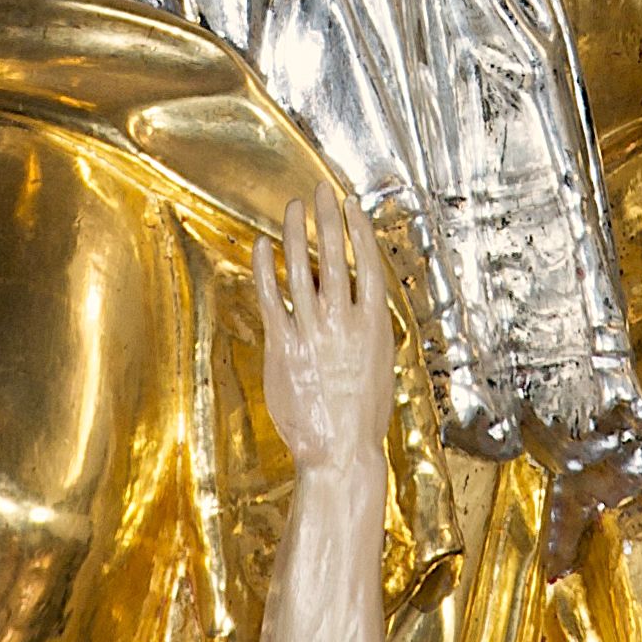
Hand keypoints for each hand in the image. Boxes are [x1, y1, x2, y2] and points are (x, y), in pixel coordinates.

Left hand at [256, 180, 395, 481]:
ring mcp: (312, 333)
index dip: (359, 231)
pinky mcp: (284, 347)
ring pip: (301, 269)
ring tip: (293, 209)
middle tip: (320, 192)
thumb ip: (363, 330)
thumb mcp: (378, 365)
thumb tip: (351, 305)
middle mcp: (344, 322)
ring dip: (295, 234)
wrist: (340, 449)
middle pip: (334, 257)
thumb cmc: (362, 415)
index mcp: (374, 325)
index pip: (368, 264)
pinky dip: (267, 268)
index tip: (352, 206)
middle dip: (326, 219)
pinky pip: (272, 297)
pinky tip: (263, 246)